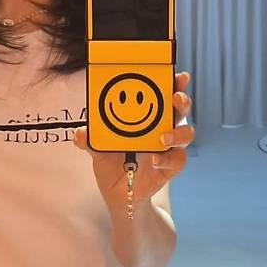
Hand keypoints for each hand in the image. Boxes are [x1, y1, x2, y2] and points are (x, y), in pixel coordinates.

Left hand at [74, 71, 194, 212]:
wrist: (117, 192)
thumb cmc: (112, 161)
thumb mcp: (98, 147)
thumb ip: (90, 139)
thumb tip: (81, 134)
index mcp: (148, 116)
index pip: (163, 94)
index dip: (173, 83)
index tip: (177, 74)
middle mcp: (163, 128)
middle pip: (180, 109)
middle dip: (182, 100)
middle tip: (176, 97)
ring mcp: (169, 147)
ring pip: (185, 134)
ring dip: (177, 132)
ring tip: (162, 137)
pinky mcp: (170, 167)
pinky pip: (177, 160)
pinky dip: (166, 158)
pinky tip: (155, 159)